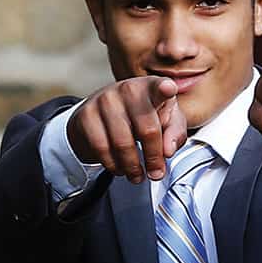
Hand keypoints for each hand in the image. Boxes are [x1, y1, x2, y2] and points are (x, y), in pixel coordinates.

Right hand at [68, 75, 186, 183]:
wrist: (104, 112)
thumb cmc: (143, 115)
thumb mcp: (167, 120)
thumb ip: (175, 134)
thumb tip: (167, 151)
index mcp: (152, 88)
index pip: (159, 87)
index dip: (165, 88)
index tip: (169, 89)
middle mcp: (128, 89)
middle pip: (147, 130)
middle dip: (154, 158)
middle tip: (156, 173)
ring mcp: (104, 100)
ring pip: (123, 143)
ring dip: (133, 166)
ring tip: (138, 175)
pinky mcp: (86, 115)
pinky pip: (102, 148)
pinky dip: (113, 164)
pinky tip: (120, 168)